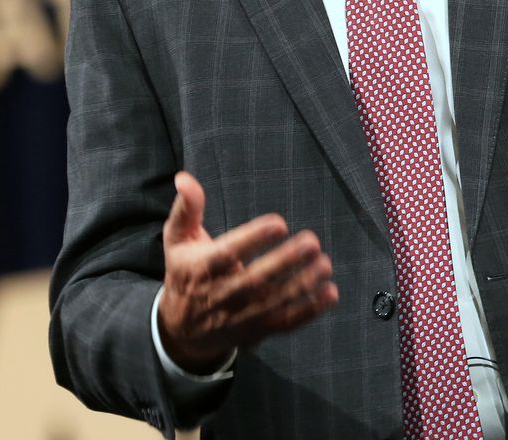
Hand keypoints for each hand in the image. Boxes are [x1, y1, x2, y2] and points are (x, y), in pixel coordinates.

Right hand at [157, 171, 339, 371]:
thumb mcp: (177, 239)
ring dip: (302, 284)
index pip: (227, 253)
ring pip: (274, 302)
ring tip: (325, 264)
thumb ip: (186, 208)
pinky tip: (330, 293)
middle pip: (256, 280)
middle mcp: (221, 295)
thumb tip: (184, 178)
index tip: (279, 223)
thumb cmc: (185, 272)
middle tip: (312, 242)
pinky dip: (309, 311)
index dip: (253, 239)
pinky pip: (286, 323)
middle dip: (285, 261)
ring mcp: (241, 316)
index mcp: (202, 268)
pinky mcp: (257, 330)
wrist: (183, 330)